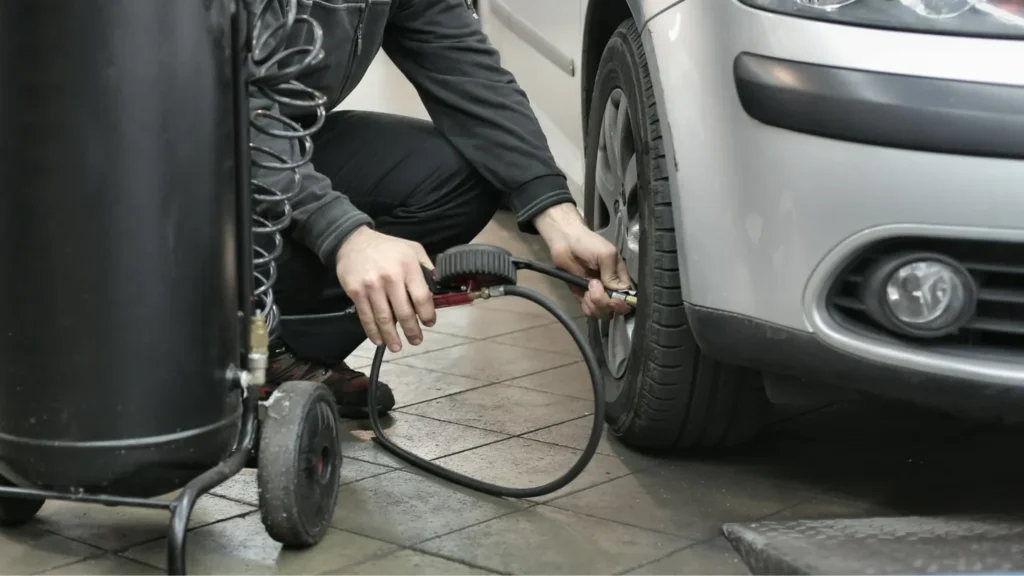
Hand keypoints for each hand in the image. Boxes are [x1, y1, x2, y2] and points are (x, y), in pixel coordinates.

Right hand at [335, 226, 435, 351]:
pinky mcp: (356, 292)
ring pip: (384, 318)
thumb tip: (437, 289)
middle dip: (411, 330)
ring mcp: (371, 286)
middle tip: (416, 341)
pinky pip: (366, 316)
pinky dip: (372, 331)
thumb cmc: (387, 247)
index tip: (429, 323)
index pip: (421, 297)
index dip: (427, 314)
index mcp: (408, 266)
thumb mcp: (413, 249)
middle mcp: (390, 277)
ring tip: (397, 347)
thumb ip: (426, 267)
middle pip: (404, 312)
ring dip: (391, 336)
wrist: (352, 241)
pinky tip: (378, 340)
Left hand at [534, 203, 631, 319]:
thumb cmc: (588, 244)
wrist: (565, 242)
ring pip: (603, 313)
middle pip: (615, 309)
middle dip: (605, 302)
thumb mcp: (606, 254)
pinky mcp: (583, 297)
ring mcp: (597, 294)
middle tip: (593, 285)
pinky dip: (586, 306)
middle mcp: (611, 288)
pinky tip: (583, 294)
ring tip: (587, 287)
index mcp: (620, 277)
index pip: (628, 298)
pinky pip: (589, 311)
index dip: (622, 302)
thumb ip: (612, 274)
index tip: (613, 298)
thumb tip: (617, 291)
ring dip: (594, 304)